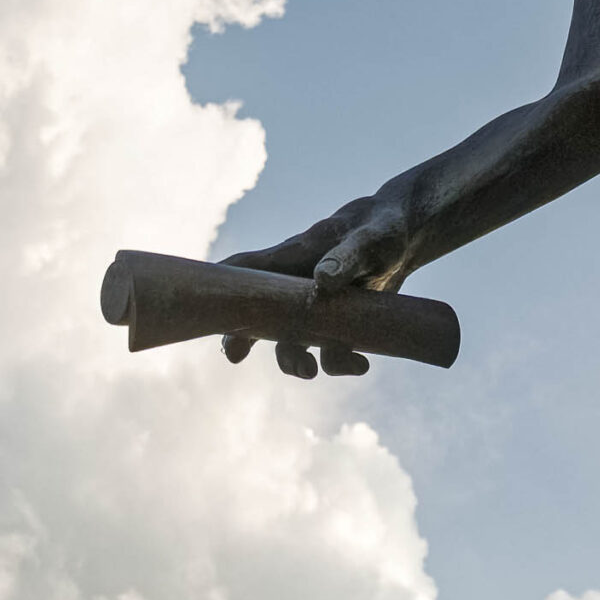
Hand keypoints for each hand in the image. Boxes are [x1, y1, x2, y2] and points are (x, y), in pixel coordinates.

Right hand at [215, 193, 410, 377]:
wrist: (405, 237)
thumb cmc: (382, 228)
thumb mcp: (369, 240)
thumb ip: (346, 257)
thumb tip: (322, 280)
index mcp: (295, 255)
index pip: (247, 268)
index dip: (219, 286)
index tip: (194, 308)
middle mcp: (296, 283)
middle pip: (258, 314)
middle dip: (243, 338)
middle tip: (235, 357)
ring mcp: (314, 305)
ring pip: (291, 340)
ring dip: (296, 361)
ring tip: (312, 371)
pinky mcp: (336, 321)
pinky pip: (328, 351)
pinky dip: (340, 362)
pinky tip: (362, 364)